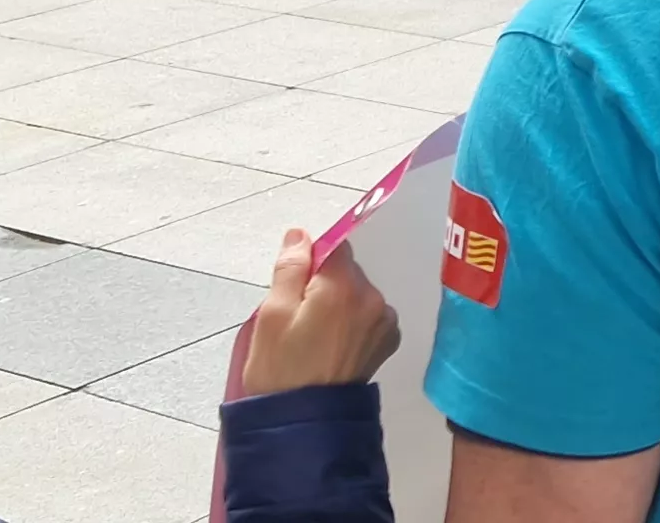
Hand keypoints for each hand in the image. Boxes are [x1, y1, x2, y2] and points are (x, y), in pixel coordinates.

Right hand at [238, 229, 400, 396]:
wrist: (303, 424)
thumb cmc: (280, 370)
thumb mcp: (271, 314)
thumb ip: (290, 268)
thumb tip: (301, 236)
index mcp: (344, 287)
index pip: (335, 247)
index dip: (311, 261)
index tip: (295, 286)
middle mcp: (373, 299)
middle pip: (348, 272)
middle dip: (324, 285)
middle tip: (299, 319)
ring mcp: (385, 322)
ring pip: (358, 294)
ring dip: (340, 304)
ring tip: (315, 337)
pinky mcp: (388, 341)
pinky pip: (369, 315)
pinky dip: (353, 322)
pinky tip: (333, 346)